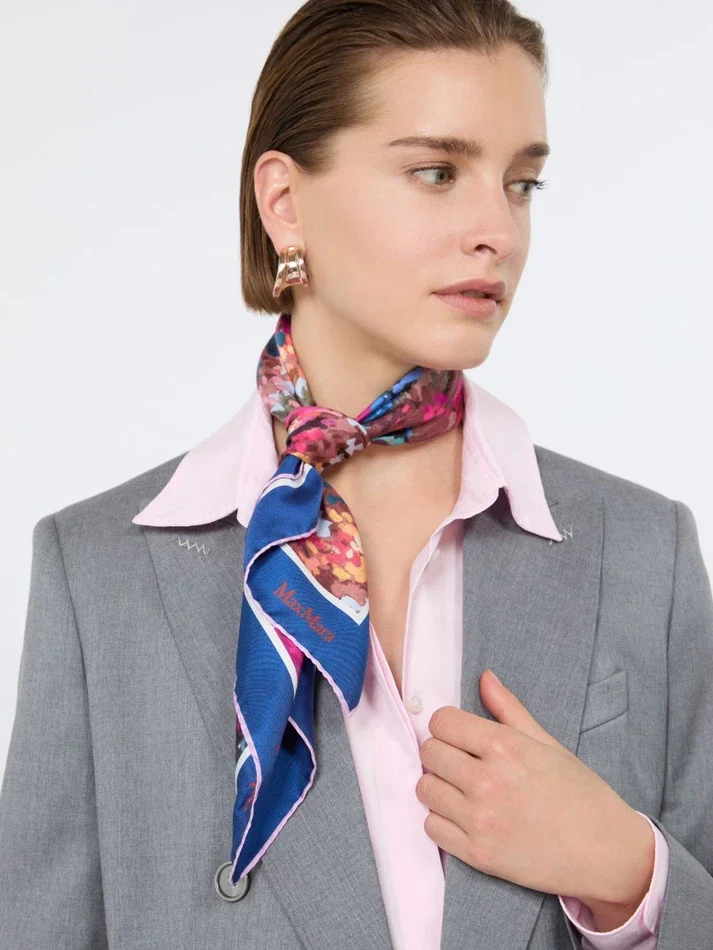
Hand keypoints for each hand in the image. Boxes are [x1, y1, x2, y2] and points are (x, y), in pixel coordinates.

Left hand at [415, 669, 654, 911]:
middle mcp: (488, 781)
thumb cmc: (581, 794)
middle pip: (430, 752)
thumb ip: (509, 709)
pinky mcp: (478, 854)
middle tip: (460, 761)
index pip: (442, 722)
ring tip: (460, 789)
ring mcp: (480, 820)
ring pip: (425, 789)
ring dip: (438, 785)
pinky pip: (432, 827)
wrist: (606, 853)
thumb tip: (484, 677)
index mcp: (506, 747)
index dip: (447, 725)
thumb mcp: (548, 744)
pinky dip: (442, 820)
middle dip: (441, 752)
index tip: (458, 734)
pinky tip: (463, 817)